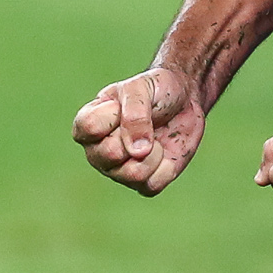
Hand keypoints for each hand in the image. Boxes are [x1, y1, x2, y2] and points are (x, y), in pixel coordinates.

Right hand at [73, 67, 204, 194]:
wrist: (185, 100)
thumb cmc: (154, 90)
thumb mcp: (141, 89)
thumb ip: (134, 115)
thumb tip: (137, 151)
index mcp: (87, 125)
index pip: (89, 128)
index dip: (113, 115)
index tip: (123, 104)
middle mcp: (97, 152)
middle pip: (109, 155)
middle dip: (135, 135)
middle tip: (144, 123)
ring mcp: (118, 171)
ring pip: (133, 175)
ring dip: (153, 153)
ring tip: (154, 139)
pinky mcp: (143, 183)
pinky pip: (152, 184)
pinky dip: (165, 167)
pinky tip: (163, 151)